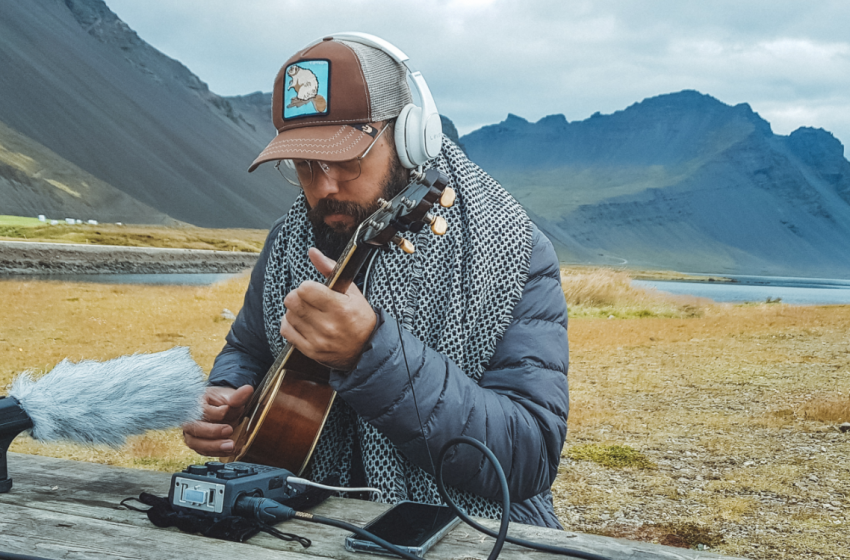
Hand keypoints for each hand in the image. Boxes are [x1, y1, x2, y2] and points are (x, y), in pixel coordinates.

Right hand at [182, 385, 253, 455]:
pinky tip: (229, 451)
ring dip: (214, 446)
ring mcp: (191, 433)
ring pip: (196, 443)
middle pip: (194, 428)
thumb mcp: (229, 396)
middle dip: (212, 431)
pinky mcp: (197, 444)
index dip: (215, 412)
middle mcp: (189, 419)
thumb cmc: (220, 401)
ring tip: (231, 446)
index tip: (227, 410)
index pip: (201, 410)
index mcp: (195, 404)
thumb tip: (248, 390)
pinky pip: (203, 451)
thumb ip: (237, 396)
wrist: (219, 409)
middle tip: (229, 430)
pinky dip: (217, 452)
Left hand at [280, 247, 376, 369]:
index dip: (307, 286)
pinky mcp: (310, 350)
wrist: (367, 348)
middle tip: (308, 299)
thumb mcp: (352, 291)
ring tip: (308, 312)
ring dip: (295, 311)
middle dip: (298, 296)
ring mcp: (318, 340)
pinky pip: (286, 331)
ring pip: (289, 315)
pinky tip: (301, 322)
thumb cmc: (360, 318)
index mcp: (340, 308)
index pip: (306, 289)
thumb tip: (312, 252)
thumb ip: (330, 269)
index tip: (314, 290)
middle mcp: (328, 325)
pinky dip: (290, 324)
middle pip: (293, 301)